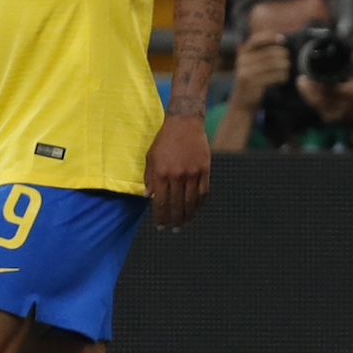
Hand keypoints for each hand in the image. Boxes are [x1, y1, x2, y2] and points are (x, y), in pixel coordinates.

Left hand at [144, 115, 210, 229]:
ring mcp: (192, 173)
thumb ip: (149, 177)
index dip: (160, 217)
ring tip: (186, 223)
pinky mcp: (205, 169)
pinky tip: (197, 208)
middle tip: (175, 230)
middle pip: (177, 205)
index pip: (160, 202)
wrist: (185, 123)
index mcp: (161, 174)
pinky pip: (203, 191)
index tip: (161, 227)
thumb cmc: (164, 140)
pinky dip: (200, 202)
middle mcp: (177, 176)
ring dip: (189, 215)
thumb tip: (148, 196)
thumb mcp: (151, 157)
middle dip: (175, 220)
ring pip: (192, 201)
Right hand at [230, 32, 292, 110]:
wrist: (241, 102)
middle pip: (269, 53)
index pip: (256, 40)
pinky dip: (282, 76)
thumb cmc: (252, 80)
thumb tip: (281, 38)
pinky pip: (273, 76)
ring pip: (273, 64)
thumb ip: (262, 52)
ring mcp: (247, 72)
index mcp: (243, 53)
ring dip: (284, 66)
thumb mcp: (251, 64)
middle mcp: (243, 61)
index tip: (282, 39)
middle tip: (288, 61)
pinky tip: (284, 78)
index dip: (270, 37)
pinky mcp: (253, 84)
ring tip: (287, 70)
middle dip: (283, 55)